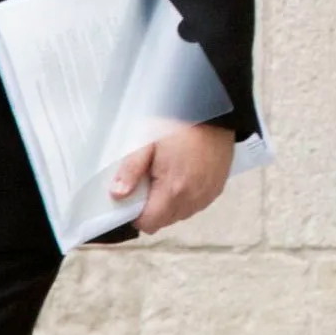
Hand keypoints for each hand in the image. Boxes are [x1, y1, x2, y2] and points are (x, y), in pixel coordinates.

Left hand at [109, 123, 235, 234]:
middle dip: (152, 207)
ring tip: (167, 174)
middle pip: (164, 221)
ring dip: (170, 203)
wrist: (214, 111)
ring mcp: (207, 195)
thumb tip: (117, 194)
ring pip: (180, 214)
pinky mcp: (217, 189)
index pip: (149, 223)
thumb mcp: (147, 141)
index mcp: (174, 190)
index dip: (136, 212)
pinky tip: (183, 174)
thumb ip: (131, 170)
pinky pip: (196, 204)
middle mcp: (193, 199)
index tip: (133, 194)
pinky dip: (186, 196)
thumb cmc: (178, 123)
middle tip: (149, 179)